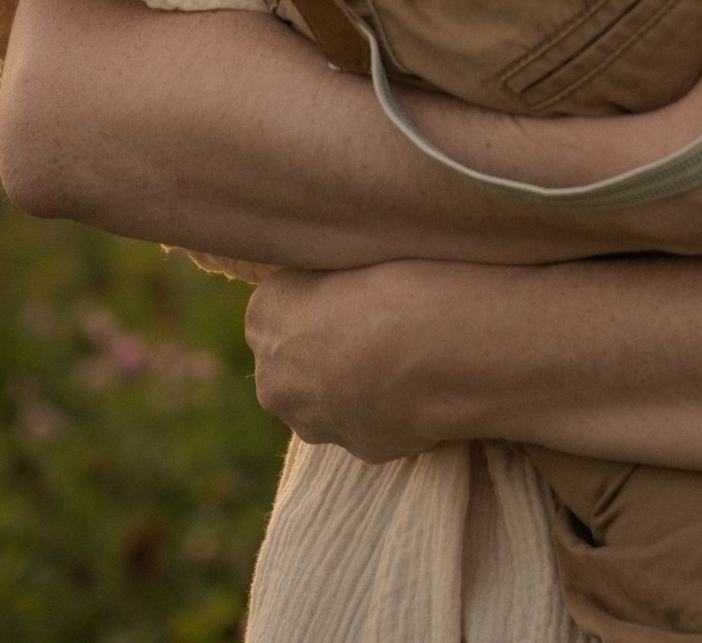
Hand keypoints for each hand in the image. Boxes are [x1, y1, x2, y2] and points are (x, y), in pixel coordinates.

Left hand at [246, 260, 484, 460]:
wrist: (437, 350)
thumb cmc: (400, 279)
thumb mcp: (357, 251)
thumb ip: (338, 275)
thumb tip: (352, 284)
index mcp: (264, 314)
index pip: (286, 299)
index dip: (328, 291)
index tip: (363, 282)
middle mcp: (273, 377)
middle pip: (299, 357)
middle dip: (335, 346)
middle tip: (388, 319)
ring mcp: (313, 423)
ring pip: (332, 397)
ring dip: (362, 381)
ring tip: (414, 351)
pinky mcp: (358, 451)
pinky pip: (375, 422)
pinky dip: (396, 406)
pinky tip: (429, 381)